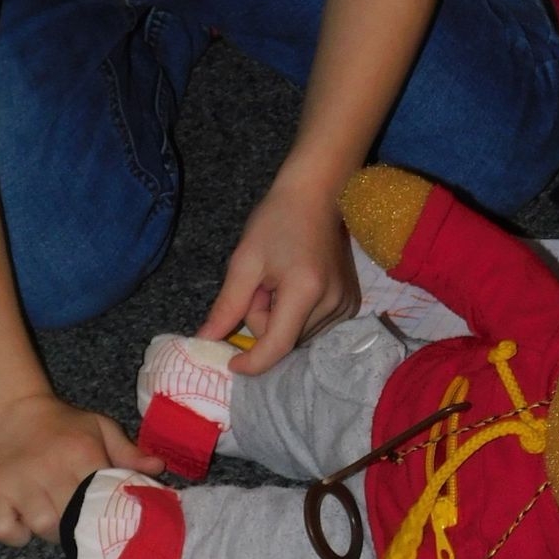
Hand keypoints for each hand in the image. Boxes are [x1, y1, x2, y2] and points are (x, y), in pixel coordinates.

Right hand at [0, 393, 163, 546]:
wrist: (8, 409)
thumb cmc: (60, 424)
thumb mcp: (97, 427)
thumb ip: (127, 451)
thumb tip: (158, 469)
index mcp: (81, 453)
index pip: (104, 497)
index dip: (109, 511)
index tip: (110, 516)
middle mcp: (50, 469)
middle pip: (74, 519)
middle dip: (80, 526)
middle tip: (79, 519)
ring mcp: (18, 483)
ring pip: (43, 527)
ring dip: (50, 531)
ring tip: (53, 517)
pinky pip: (6, 531)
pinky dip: (16, 534)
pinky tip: (23, 519)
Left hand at [197, 176, 359, 373]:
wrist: (318, 195)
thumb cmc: (277, 220)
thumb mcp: (245, 261)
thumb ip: (227, 305)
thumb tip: (207, 339)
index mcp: (305, 290)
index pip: (278, 345)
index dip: (253, 362)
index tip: (231, 364)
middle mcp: (332, 304)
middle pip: (286, 340)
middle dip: (265, 321)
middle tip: (261, 285)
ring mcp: (346, 305)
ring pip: (298, 336)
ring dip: (281, 319)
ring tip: (280, 281)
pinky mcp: (351, 304)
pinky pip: (314, 327)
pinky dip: (297, 315)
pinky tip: (297, 285)